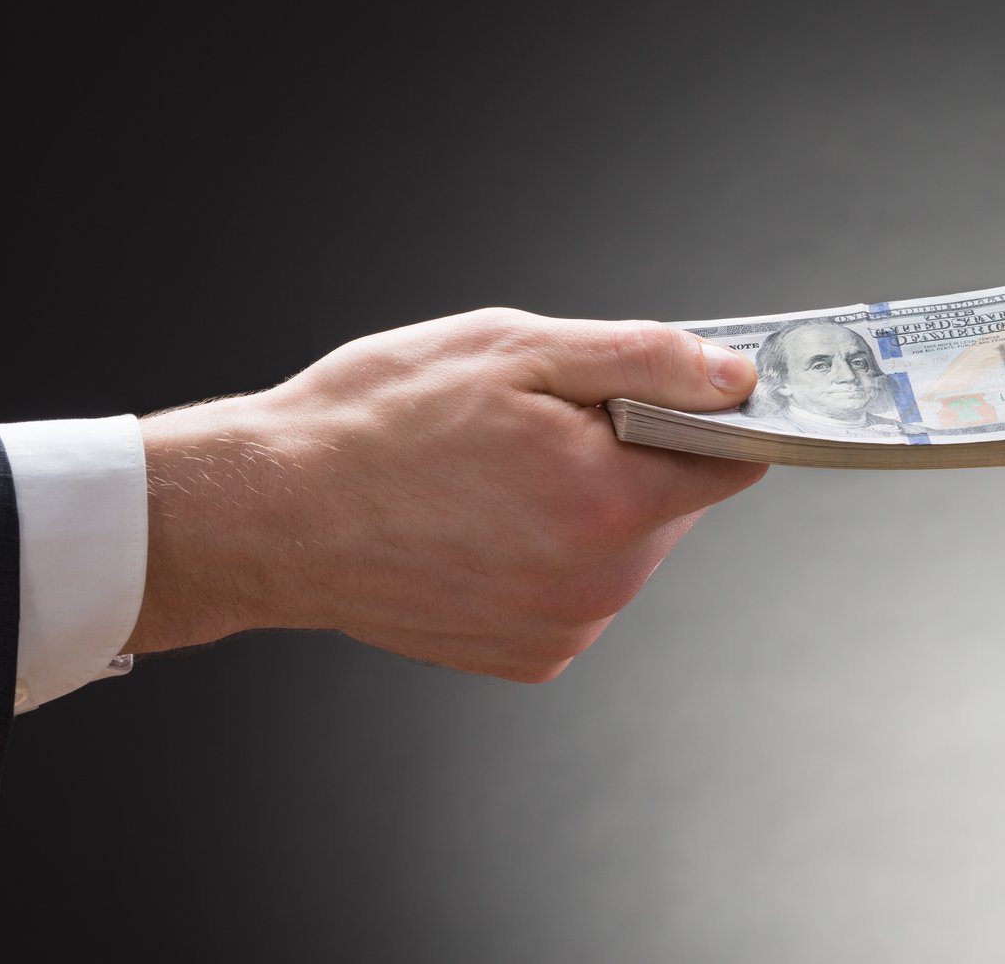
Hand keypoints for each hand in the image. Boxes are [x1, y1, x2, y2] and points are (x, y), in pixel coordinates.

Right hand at [125, 308, 767, 679]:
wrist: (270, 511)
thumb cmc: (377, 421)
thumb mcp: (519, 350)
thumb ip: (646, 361)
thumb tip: (734, 374)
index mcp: (611, 501)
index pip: (734, 458)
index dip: (711, 414)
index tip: (674, 392)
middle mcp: (601, 581)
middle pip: (676, 501)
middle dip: (634, 453)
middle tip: (543, 421)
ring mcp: (566, 626)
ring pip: (628, 545)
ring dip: (591, 502)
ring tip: (500, 471)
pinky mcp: (531, 655)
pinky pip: (580, 587)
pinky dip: (553, 551)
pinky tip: (486, 520)